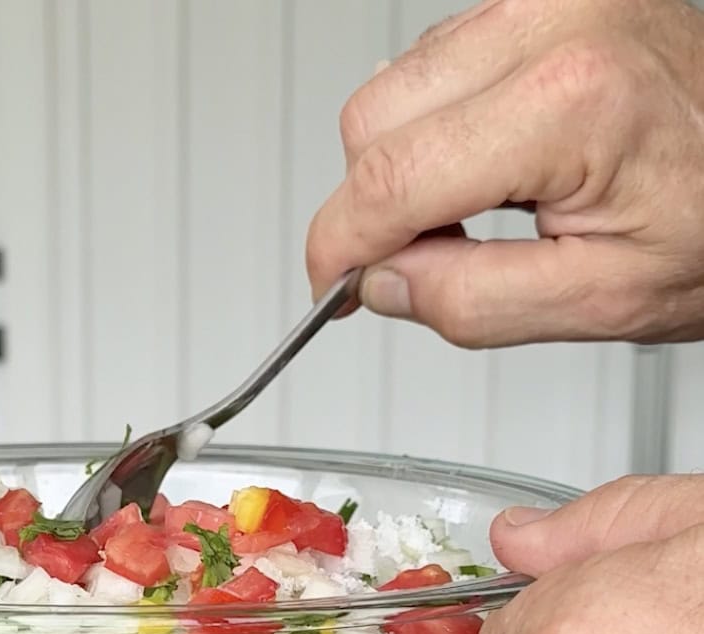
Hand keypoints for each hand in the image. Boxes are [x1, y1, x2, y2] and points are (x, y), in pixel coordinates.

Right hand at [306, 0, 703, 346]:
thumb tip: (384, 283)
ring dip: (399, 166)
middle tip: (423, 259)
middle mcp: (552, 25)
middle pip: (370, 122)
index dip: (339, 248)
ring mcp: (544, 0)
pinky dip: (428, 129)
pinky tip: (480, 163)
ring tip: (469, 211)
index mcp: (570, 103)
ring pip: (387, 89)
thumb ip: (474, 302)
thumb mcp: (603, 301)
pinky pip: (427, 65)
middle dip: (373, 206)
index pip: (391, 181)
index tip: (332, 289)